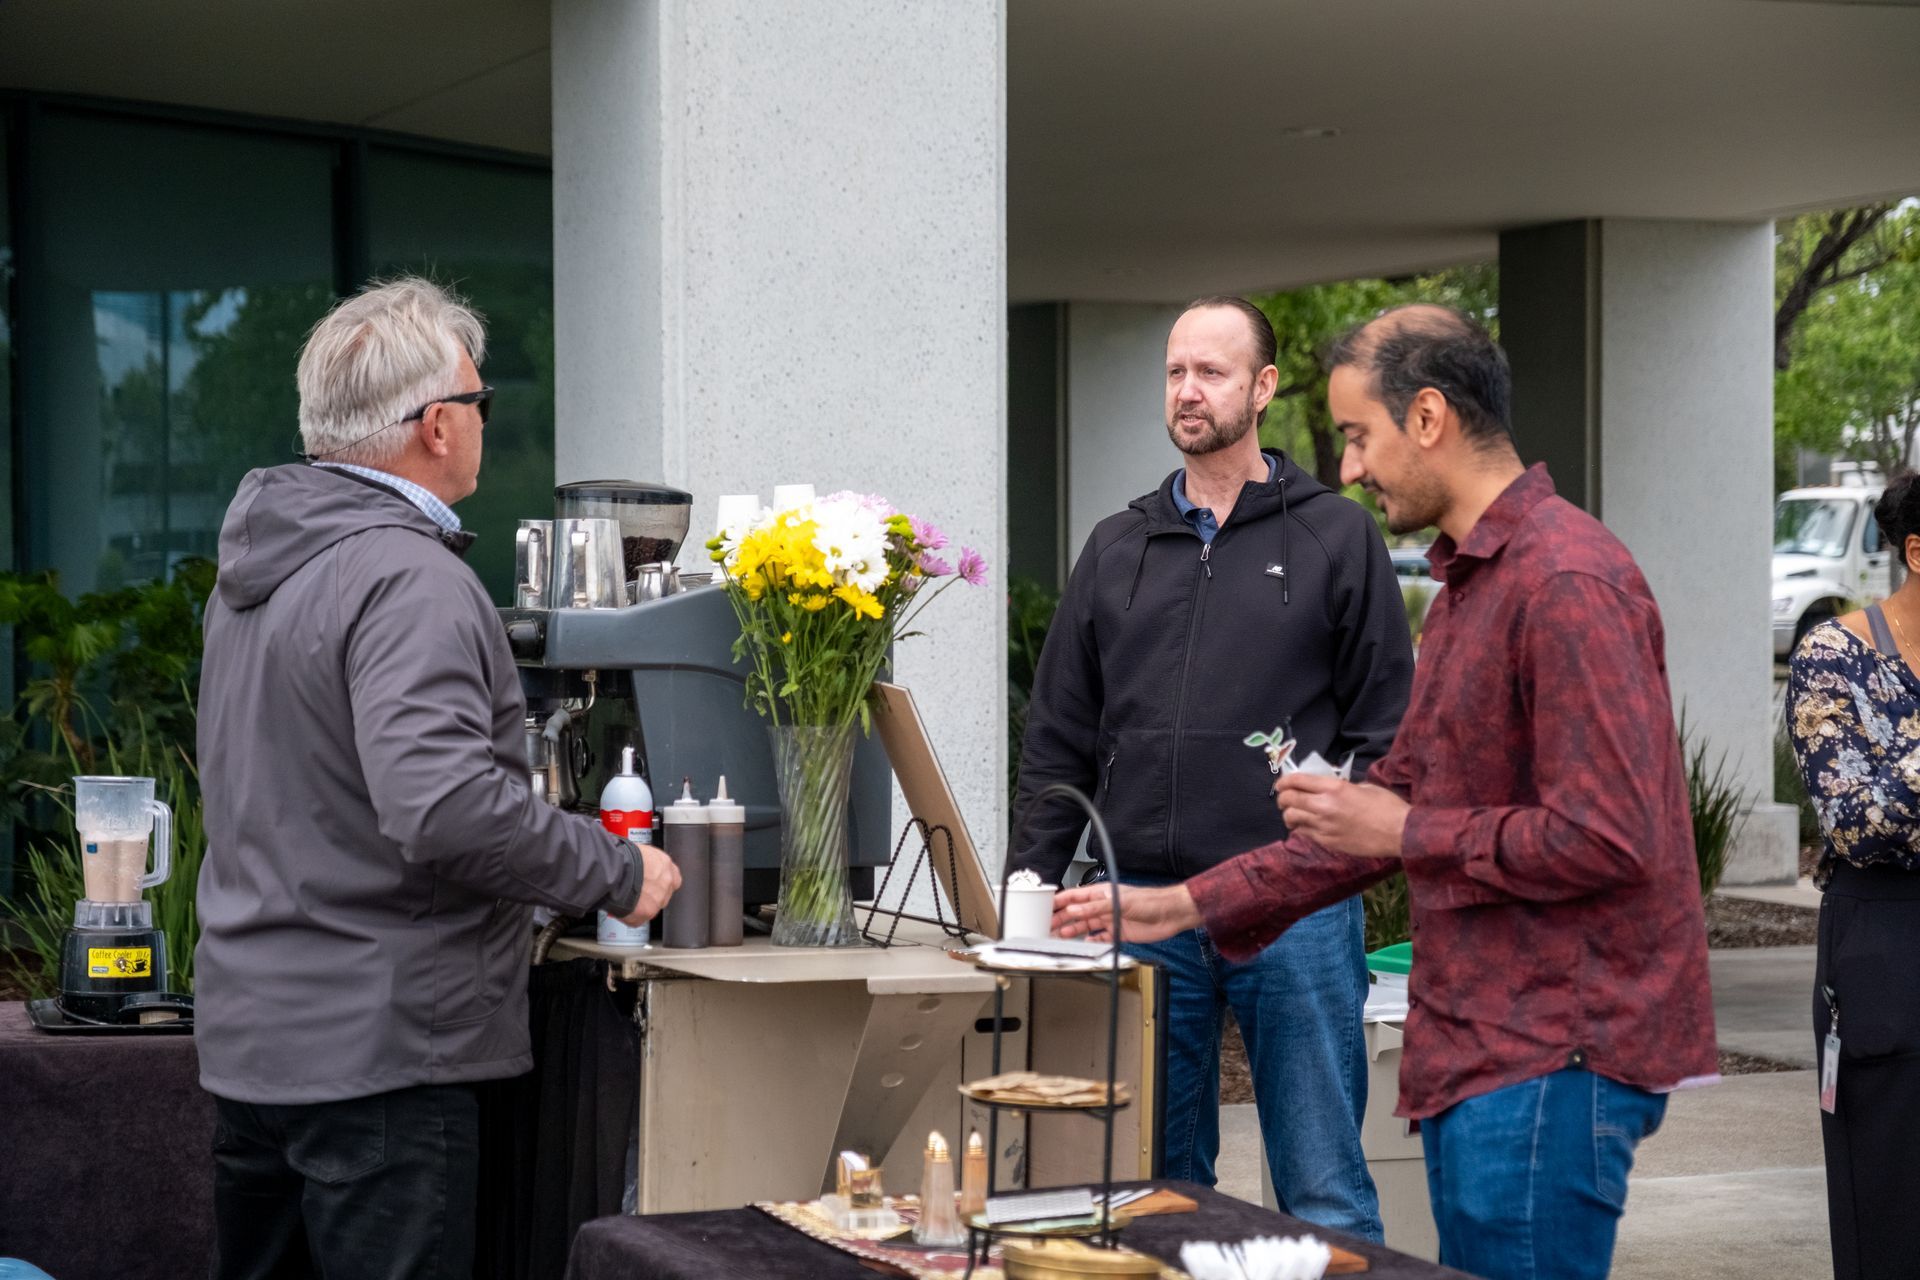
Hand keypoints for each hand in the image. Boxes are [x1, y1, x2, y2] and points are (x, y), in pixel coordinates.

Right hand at [619, 844, 681, 924]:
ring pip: (652, 907)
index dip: (659, 881)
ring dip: (640, 906)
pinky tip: (622, 908)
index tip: (651, 883)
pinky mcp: (647, 913)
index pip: (672, 877)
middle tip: (636, 892)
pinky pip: (639, 919)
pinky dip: (630, 916)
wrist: (614, 871)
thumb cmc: (622, 858)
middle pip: (663, 894)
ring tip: (625, 899)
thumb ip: (647, 864)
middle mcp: (666, 882)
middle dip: (651, 895)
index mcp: (665, 864)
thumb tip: (642, 867)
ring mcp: (658, 899)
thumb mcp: (641, 852)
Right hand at [1051, 882, 1201, 944]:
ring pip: (1085, 926)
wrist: (1169, 915)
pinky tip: (1083, 945)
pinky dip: (1090, 942)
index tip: (1045, 907)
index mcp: (1101, 895)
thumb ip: (1095, 908)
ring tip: (1059, 937)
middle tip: (1046, 926)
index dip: (1059, 902)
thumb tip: (1074, 911)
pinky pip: (1099, 938)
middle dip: (1061, 919)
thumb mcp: (1119, 902)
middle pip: (1076, 913)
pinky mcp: (1118, 933)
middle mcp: (1103, 907)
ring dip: (1072, 931)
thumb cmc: (1149, 902)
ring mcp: (1110, 920)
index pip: (1074, 897)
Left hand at [1274, 774, 1407, 858]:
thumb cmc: (1387, 806)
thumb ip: (1341, 786)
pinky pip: (1303, 833)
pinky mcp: (1328, 842)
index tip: (1281, 783)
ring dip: (1289, 814)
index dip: (1284, 781)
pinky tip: (1307, 826)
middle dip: (1282, 798)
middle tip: (1284, 799)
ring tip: (1293, 814)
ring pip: (1291, 818)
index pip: (1296, 780)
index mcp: (1334, 787)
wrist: (1400, 833)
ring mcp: (1324, 825)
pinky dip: (1300, 828)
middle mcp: (1324, 805)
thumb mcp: (1363, 786)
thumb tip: (1327, 788)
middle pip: (1288, 799)